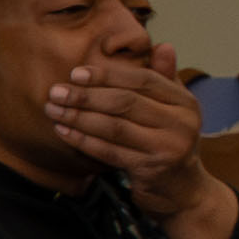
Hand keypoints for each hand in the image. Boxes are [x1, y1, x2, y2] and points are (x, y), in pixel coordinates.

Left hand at [49, 42, 238, 238]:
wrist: (185, 192)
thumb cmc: (171, 144)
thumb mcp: (174, 111)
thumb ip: (165, 79)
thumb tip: (164, 45)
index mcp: (185, 102)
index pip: (143, 80)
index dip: (108, 75)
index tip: (76, 73)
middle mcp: (182, 123)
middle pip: (126, 102)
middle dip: (86, 96)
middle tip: (56, 92)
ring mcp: (168, 148)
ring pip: (115, 127)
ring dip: (79, 117)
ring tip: (54, 110)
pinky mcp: (152, 170)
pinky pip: (110, 151)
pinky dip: (84, 141)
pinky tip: (64, 131)